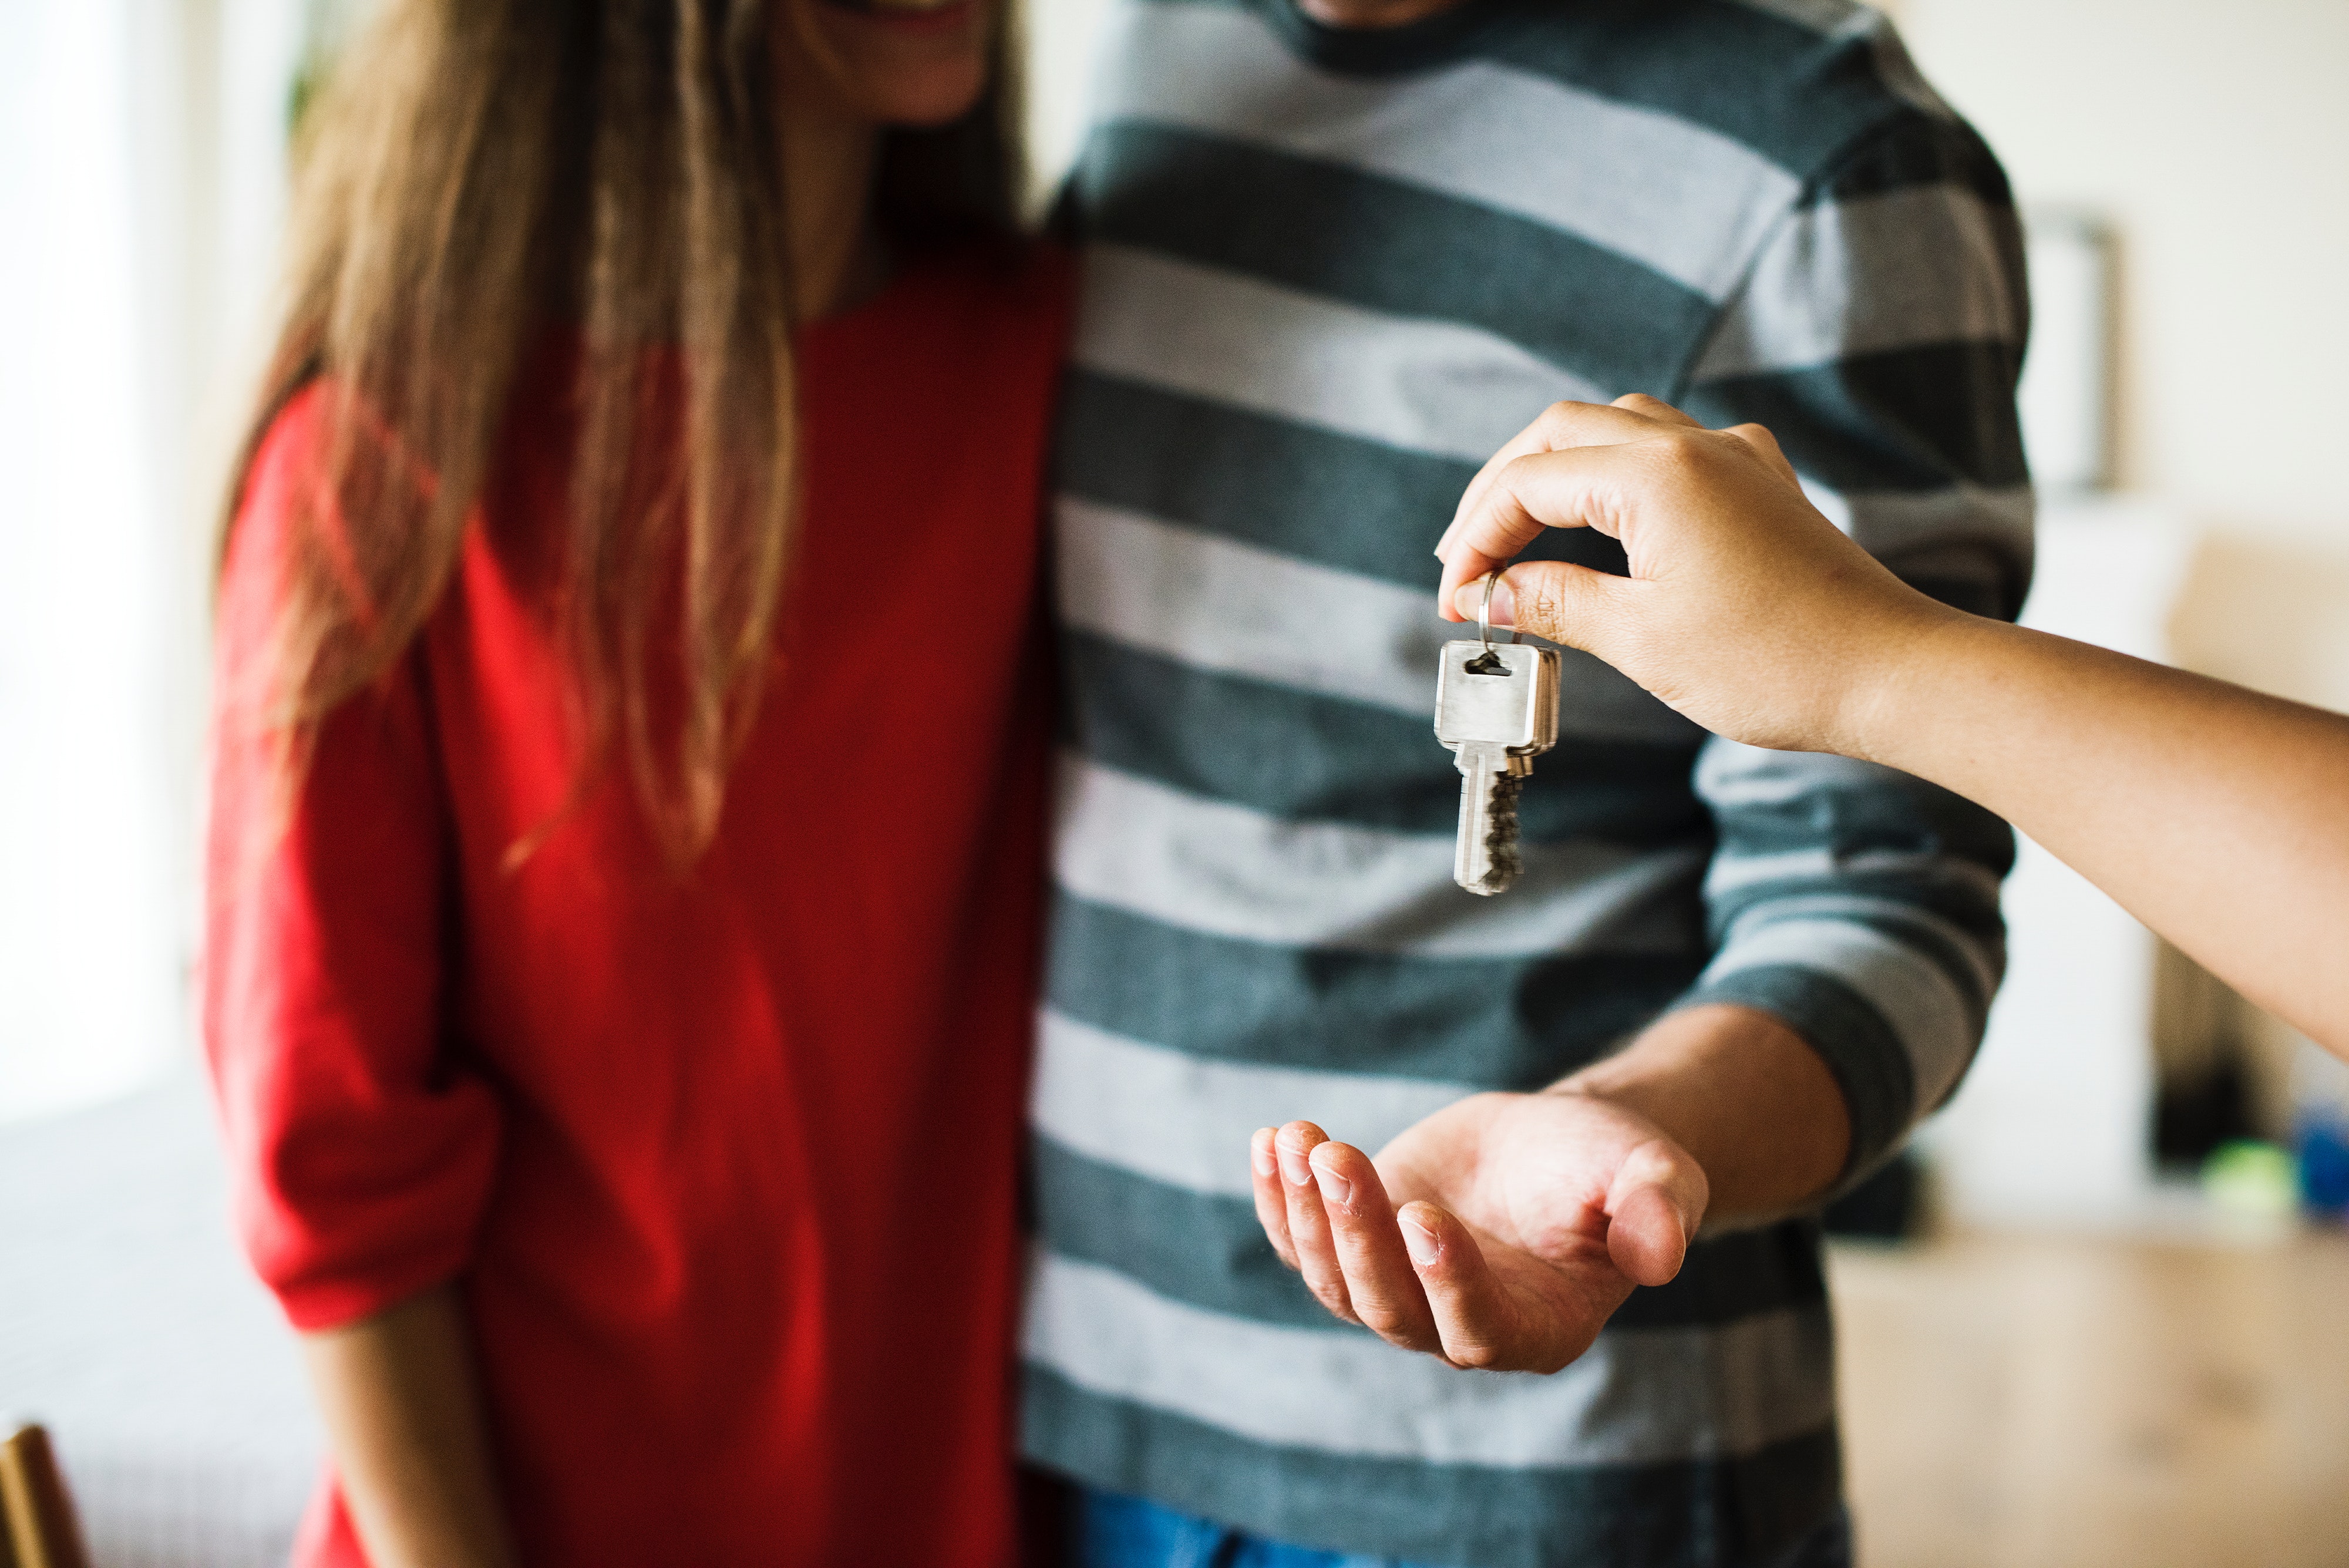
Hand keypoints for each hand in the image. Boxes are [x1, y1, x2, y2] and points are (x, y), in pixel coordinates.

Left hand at [1249, 1092, 1706, 1373]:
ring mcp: (1400, 1292)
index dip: (1445, 1280)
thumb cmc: (1614, 1166)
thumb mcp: (1653, 1175)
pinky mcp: (1359, 1250)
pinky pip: (1302, 1244)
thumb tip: (1662, 1256)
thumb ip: (1659, 1212)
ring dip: (1307, 1212)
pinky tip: (1270, 1142)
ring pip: (1335, 1278)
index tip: (1423, 1212)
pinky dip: (1278, 1200)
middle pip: (1389, 1306)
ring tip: (1297, 1139)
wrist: (1559, 1144)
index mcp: (1537, 1328)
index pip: (1478, 1329)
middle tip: (1336, 1156)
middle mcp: (1458, 1328)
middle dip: (1356, 1233)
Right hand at [1431, 394, 1956, 757]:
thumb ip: (1556, 602)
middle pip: (1561, 432)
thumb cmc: (1776, 663)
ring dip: (1555, 473)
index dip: (1477, 539)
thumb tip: (1492, 592)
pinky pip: (1670, 450)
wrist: (1892, 673)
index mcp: (1657, 474)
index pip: (1529, 483)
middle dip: (1502, 492)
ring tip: (1518, 535)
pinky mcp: (1761, 485)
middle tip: (1466, 561)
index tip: (1455, 602)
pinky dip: (1615, 475)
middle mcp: (1695, 446)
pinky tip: (1606, 520)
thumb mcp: (1643, 640)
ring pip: (1615, 429)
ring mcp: (1735, 459)